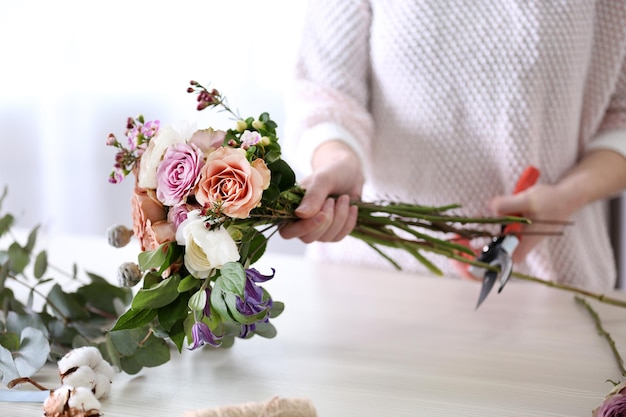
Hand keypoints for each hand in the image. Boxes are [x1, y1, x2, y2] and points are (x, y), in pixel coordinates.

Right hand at [279, 141, 363, 242]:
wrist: (350, 172)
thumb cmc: (333, 172)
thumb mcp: (323, 179)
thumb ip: (312, 196)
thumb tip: (301, 215)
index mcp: (291, 207)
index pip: (287, 231)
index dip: (304, 227)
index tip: (322, 215)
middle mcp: (300, 221)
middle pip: (308, 238)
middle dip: (326, 220)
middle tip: (332, 199)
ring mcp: (316, 228)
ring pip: (326, 238)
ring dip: (340, 218)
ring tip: (343, 198)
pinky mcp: (332, 231)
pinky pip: (339, 236)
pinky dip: (348, 222)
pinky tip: (351, 207)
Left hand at [490, 149, 625, 261]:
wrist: (567, 196)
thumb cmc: (551, 200)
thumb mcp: (527, 200)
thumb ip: (507, 205)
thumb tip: (489, 209)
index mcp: (529, 240)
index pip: (512, 257)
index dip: (497, 256)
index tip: (480, 247)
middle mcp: (526, 239)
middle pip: (503, 245)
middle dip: (487, 237)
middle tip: (474, 231)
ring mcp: (524, 232)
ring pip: (503, 233)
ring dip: (492, 225)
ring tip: (479, 218)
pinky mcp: (522, 225)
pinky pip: (506, 224)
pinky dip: (498, 218)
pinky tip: (493, 208)